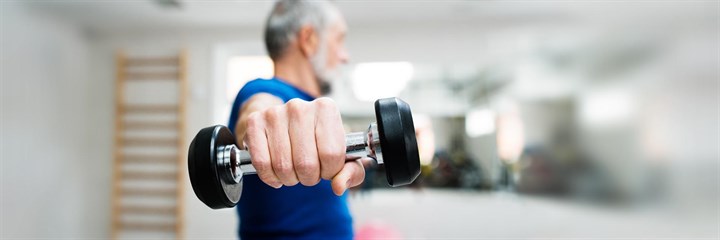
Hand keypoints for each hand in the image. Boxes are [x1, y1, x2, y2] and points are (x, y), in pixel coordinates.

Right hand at [244, 97, 364, 195]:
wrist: (285, 122)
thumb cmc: (316, 140)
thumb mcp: (342, 155)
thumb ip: (350, 172)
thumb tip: (338, 186)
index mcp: (326, 109)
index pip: (332, 154)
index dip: (330, 171)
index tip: (326, 168)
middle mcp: (300, 107)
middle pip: (306, 163)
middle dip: (309, 177)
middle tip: (308, 171)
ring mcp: (275, 113)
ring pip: (283, 166)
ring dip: (289, 178)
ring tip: (293, 170)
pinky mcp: (255, 122)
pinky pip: (262, 162)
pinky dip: (269, 176)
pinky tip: (276, 173)